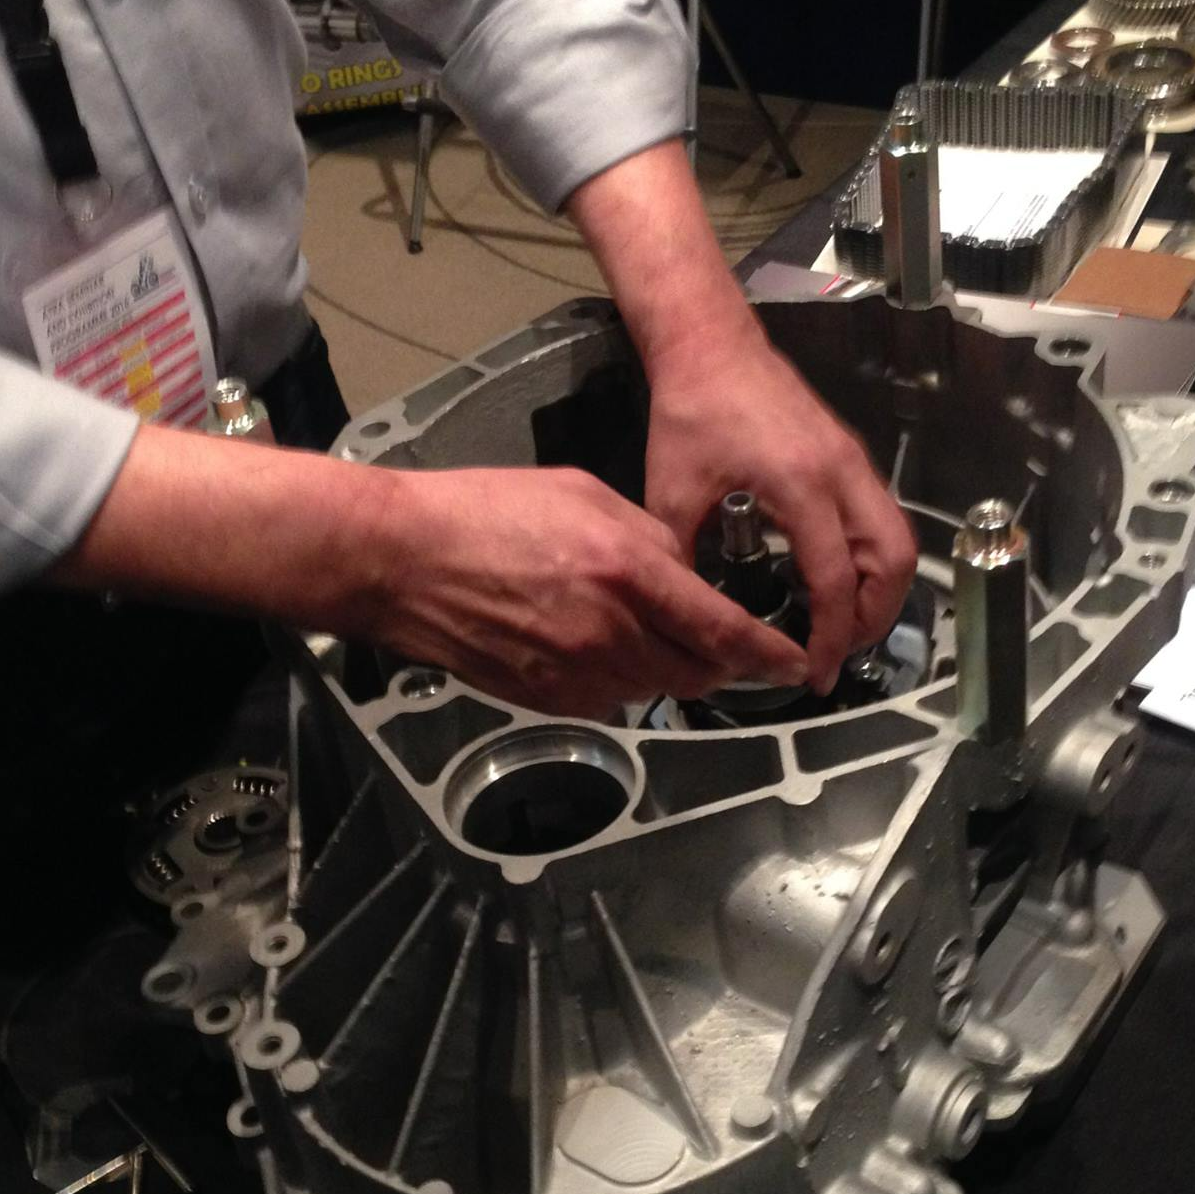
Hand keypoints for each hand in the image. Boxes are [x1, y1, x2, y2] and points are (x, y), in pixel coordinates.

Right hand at [359, 466, 808, 718]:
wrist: (401, 561)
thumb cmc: (482, 513)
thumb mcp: (585, 493)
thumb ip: (649, 536)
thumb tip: (684, 569)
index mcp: (626, 571)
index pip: (722, 630)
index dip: (767, 653)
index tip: (792, 661)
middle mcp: (609, 632)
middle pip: (698, 673)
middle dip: (723, 664)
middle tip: (730, 646)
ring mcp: (575, 674)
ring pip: (655, 689)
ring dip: (670, 669)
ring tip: (653, 634)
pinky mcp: (546, 700)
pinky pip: (609, 700)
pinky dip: (623, 679)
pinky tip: (600, 645)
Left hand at [644, 329, 917, 693]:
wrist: (712, 345)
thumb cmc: (690, 413)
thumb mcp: (673, 494)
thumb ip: (683, 558)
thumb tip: (687, 615)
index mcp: (802, 486)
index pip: (835, 582)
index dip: (830, 638)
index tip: (814, 673)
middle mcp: (843, 474)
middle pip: (894, 564)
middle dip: (873, 619)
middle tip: (838, 652)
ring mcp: (855, 462)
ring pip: (899, 541)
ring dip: (881, 590)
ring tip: (842, 625)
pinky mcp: (852, 455)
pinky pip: (883, 518)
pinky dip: (873, 559)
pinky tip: (835, 580)